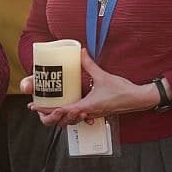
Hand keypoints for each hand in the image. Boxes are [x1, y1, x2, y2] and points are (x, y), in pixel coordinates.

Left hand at [22, 49, 157, 125]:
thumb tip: (81, 52)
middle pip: (64, 118)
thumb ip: (90, 65)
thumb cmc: (122, 91)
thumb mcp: (103, 76)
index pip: (61, 111)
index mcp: (86, 106)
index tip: (34, 107)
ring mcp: (94, 113)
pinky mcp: (98, 112)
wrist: (137, 99)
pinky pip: (81, 116)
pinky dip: (73, 114)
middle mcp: (88, 112)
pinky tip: (72, 108)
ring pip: (72, 119)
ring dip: (61, 115)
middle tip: (39, 108)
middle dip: (50, 114)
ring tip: (52, 108)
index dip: (46, 109)